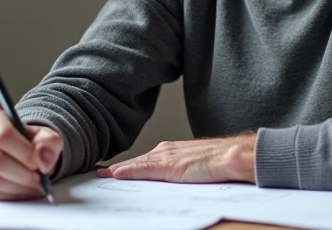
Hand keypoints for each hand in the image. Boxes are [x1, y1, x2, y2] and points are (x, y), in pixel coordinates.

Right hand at [0, 109, 62, 199]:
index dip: (23, 153)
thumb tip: (43, 159)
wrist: (24, 155)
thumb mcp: (47, 137)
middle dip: (22, 174)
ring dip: (18, 186)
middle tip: (39, 178)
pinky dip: (12, 194)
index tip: (39, 163)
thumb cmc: (33, 143)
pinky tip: (23, 188)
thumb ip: (49, 144)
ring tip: (34, 183)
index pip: (2, 135)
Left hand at [97, 133, 255, 183]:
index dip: (127, 166)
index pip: (144, 160)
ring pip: (136, 164)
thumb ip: (180, 171)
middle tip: (98, 172)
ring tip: (100, 175)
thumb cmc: (221, 161)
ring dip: (118, 170)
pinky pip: (143, 169)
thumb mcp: (195, 166)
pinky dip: (128, 171)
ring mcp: (166, 157)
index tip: (110, 171)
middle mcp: (166, 150)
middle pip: (136, 162)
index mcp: (172, 151)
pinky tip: (115, 174)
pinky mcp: (169, 166)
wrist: (233, 156)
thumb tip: (172, 180)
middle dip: (118, 168)